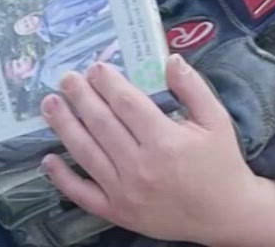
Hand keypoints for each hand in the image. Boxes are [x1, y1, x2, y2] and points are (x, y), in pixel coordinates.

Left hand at [39, 56, 274, 246]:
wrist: (227, 215)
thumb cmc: (221, 163)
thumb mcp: (216, 120)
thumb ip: (192, 88)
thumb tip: (170, 58)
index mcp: (166, 142)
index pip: (126, 104)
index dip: (107, 83)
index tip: (95, 67)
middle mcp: (141, 167)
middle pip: (101, 124)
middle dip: (80, 97)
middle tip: (66, 78)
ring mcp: (125, 192)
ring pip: (86, 153)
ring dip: (64, 126)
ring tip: (50, 103)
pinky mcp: (117, 213)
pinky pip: (82, 194)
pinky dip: (62, 178)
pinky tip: (48, 158)